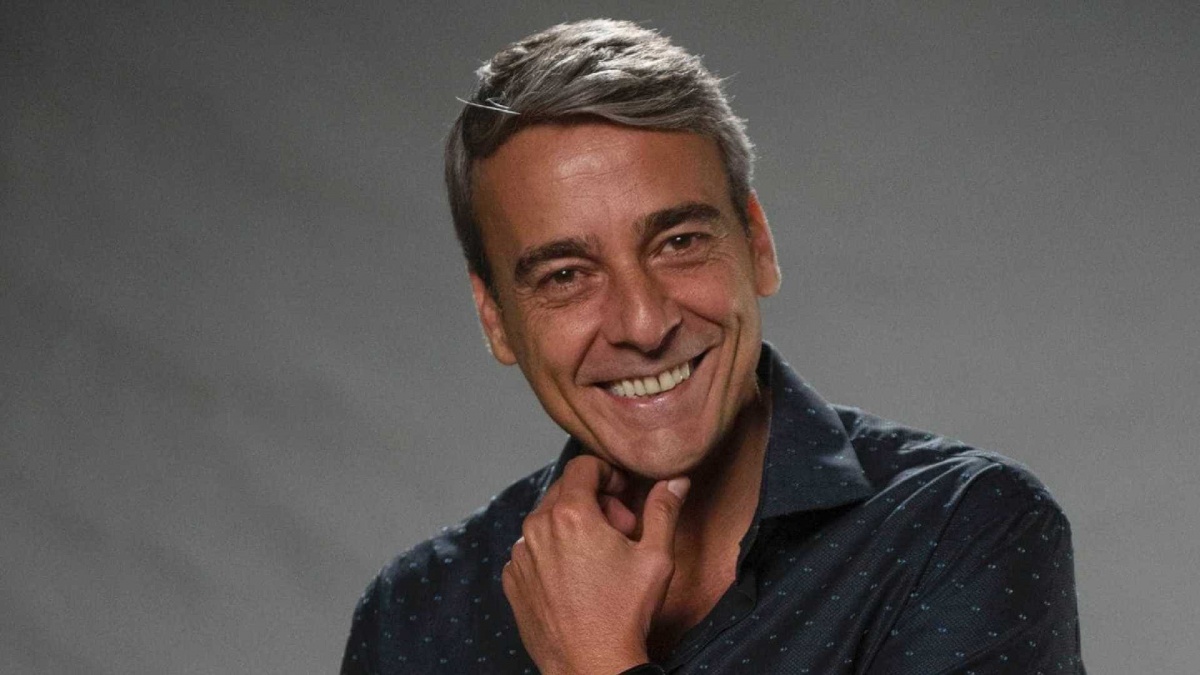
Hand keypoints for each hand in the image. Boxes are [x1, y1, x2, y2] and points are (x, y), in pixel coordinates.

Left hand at [502, 455, 689, 674]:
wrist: (591, 667)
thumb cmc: (624, 614)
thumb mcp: (656, 557)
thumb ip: (664, 510)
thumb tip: (675, 481)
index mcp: (570, 514)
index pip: (583, 466)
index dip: (608, 473)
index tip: (623, 494)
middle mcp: (536, 529)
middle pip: (565, 491)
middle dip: (594, 502)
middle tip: (620, 531)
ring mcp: (520, 556)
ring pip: (547, 521)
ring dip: (573, 527)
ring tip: (599, 559)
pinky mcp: (512, 580)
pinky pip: (532, 550)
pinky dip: (553, 553)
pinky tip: (576, 579)